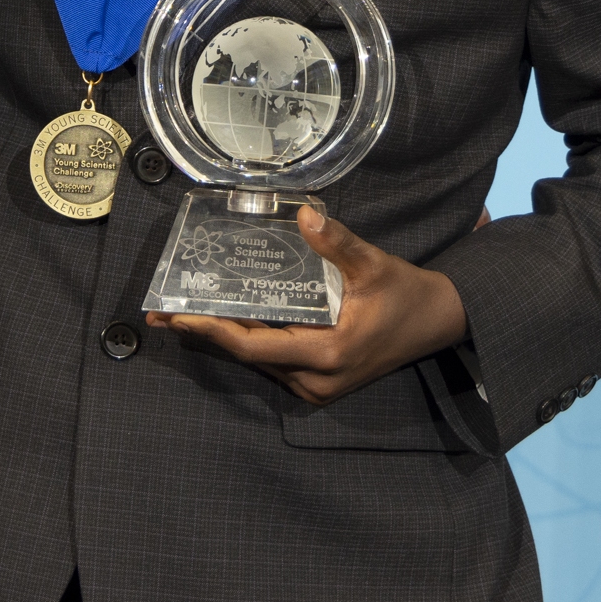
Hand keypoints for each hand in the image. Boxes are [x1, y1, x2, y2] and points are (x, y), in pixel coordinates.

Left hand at [147, 206, 468, 406]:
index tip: (177, 317)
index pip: (256, 347)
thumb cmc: (406, 294)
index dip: (214, 332)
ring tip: (183, 315)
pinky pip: (273, 363)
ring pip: (258, 362)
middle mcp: (316, 381)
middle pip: (249, 357)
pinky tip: (224, 320)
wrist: (438, 324)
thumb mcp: (374, 266)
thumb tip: (304, 214)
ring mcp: (317, 387)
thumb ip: (338, 243)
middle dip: (206, 334)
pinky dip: (248, 341)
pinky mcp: (319, 383)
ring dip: (224, 338)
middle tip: (162, 315)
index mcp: (328, 354)